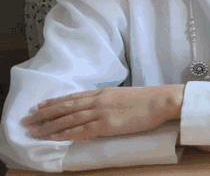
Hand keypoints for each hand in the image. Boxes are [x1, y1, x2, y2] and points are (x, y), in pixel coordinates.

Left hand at [22, 85, 183, 141]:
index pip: (72, 98)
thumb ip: (109, 100)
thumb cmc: (148, 99)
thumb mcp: (124, 95)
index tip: (39, 106)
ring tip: (34, 131)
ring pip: (69, 119)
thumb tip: (100, 106)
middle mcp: (98, 101)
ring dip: (49, 126)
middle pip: (65, 107)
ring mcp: (101, 112)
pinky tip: (55, 137)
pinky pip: (82, 130)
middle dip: (44, 114)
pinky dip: (66, 134)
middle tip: (27, 120)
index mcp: (102, 93)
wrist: (161, 100)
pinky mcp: (107, 124)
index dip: (54, 102)